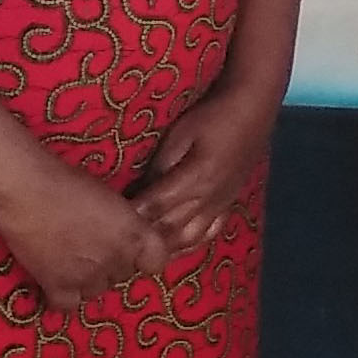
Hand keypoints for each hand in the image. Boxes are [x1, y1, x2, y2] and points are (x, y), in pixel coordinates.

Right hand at [0, 162, 165, 312]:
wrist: (28, 191)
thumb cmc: (70, 183)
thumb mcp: (112, 199)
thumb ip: (124, 223)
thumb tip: (122, 236)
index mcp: (136, 234)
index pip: (156, 262)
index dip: (144, 258)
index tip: (133, 251)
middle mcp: (118, 259)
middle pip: (123, 275)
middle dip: (113, 264)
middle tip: (93, 248)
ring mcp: (88, 276)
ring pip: (98, 291)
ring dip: (89, 280)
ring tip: (73, 261)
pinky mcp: (58, 286)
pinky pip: (68, 306)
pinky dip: (65, 298)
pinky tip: (58, 283)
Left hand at [131, 77, 281, 263]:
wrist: (254, 106)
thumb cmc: (213, 114)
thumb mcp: (181, 133)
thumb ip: (160, 165)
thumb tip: (139, 192)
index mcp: (195, 178)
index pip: (153, 207)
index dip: (128, 218)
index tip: (103, 223)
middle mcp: (209, 198)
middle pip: (169, 230)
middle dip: (141, 240)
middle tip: (113, 245)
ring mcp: (221, 204)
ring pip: (189, 239)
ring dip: (163, 249)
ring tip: (139, 251)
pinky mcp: (228, 203)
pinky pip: (209, 234)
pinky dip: (190, 245)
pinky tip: (173, 247)